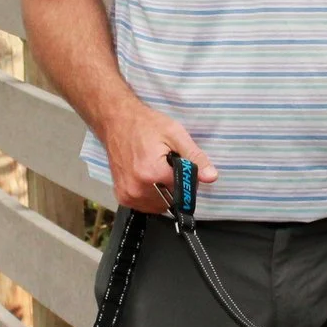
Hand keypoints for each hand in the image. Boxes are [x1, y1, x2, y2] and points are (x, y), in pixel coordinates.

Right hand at [99, 99, 214, 212]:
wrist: (115, 122)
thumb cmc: (145, 125)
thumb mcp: (175, 134)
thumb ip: (194, 157)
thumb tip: (211, 176)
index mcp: (153, 173)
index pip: (184, 189)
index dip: (188, 178)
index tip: (180, 164)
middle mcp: (138, 188)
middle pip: (172, 199)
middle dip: (175, 185)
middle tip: (167, 165)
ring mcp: (129, 195)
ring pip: (160, 205)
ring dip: (164, 192)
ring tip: (156, 169)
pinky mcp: (123, 197)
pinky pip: (146, 205)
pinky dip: (151, 195)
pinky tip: (147, 178)